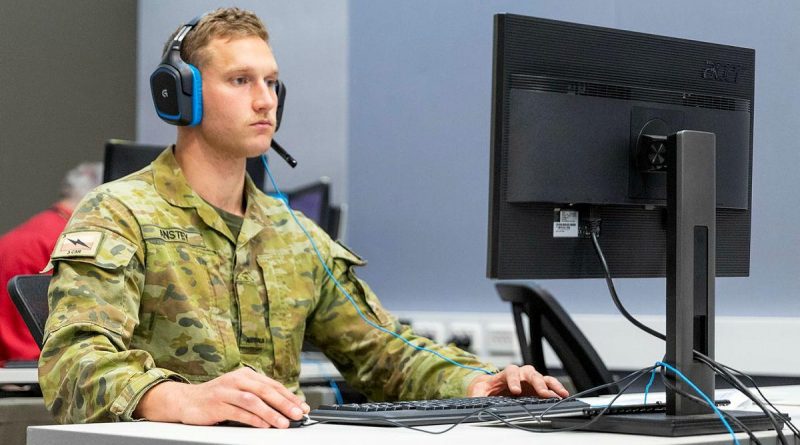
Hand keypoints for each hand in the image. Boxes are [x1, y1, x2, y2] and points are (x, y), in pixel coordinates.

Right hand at [134, 367, 309, 427]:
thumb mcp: (239, 390)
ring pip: (253, 400)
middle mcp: (237, 379)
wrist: (186, 400)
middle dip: (285, 403)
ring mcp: (226, 391)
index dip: (289, 396)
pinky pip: (238, 412)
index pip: (272, 385)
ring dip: (270, 412)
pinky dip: (253, 419)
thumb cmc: (217, 397)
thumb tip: (284, 407)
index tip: (303, 406)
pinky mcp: (216, 404)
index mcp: (246, 374)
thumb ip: (258, 396)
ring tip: (283, 423)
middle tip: (298, 414)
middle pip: (266, 390)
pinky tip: (263, 426)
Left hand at [467, 364, 568, 398]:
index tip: (516, 391)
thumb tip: (473, 403)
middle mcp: (520, 374)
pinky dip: (555, 389)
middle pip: (530, 374)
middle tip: (543, 393)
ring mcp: (529, 380)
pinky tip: (562, 395)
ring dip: (551, 385)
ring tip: (560, 394)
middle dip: (537, 383)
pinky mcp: (536, 387)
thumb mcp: (478, 392)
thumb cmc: (486, 387)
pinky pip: (548, 385)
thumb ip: (477, 396)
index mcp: (505, 374)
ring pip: (542, 378)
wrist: (491, 387)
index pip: (511, 372)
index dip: (514, 380)